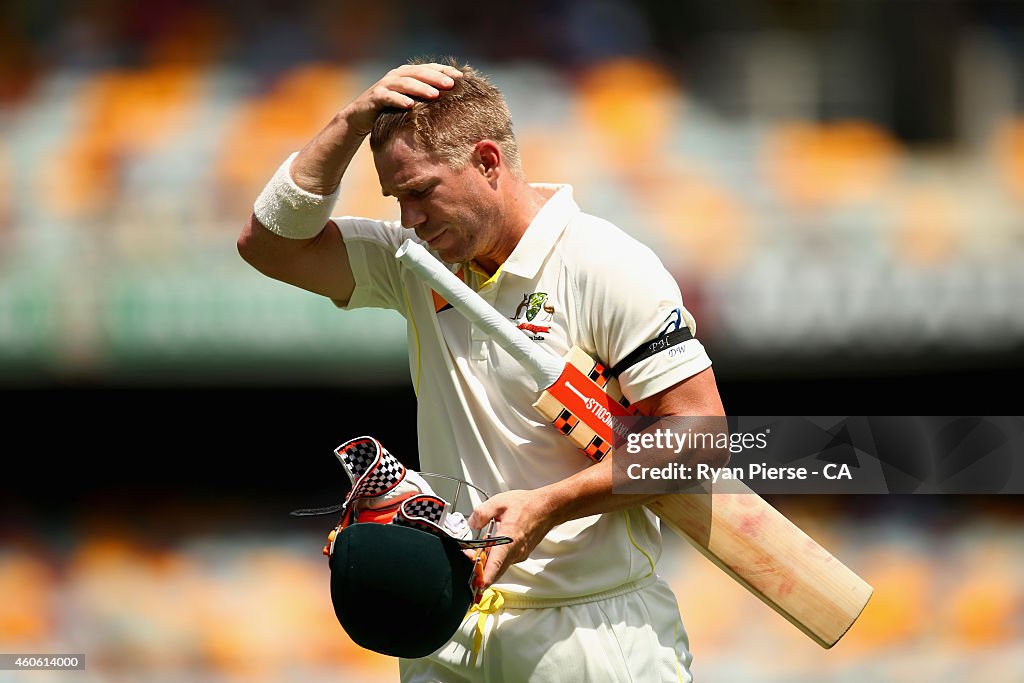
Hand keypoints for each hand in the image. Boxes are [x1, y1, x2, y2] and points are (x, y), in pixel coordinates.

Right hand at [342, 63, 463, 136]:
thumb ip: (426, 97)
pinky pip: (388, 97)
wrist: (361, 117)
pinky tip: (410, 105)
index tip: (461, 77)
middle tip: (451, 84)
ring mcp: (385, 85)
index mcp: (408, 74)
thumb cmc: (392, 110)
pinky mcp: (375, 97)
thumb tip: (454, 100)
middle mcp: (397, 76)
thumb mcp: (411, 101)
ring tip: (434, 95)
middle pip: (419, 73)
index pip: (429, 68)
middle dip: (436, 78)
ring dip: (420, 88)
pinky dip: (399, 100)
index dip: (445, 70)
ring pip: (405, 83)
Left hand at [468, 489, 554, 588]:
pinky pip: (506, 560)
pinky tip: (493, 545)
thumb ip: (481, 513)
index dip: (486, 577)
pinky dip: (497, 557)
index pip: (496, 564)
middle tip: (469, 557)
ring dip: (488, 561)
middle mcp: (516, 551)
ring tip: (480, 547)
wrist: (547, 508)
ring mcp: (520, 554)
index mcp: (509, 539)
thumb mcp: (498, 503)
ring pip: (500, 565)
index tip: (478, 585)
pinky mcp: (522, 554)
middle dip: (480, 568)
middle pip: (496, 569)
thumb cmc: (527, 505)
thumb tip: (472, 523)